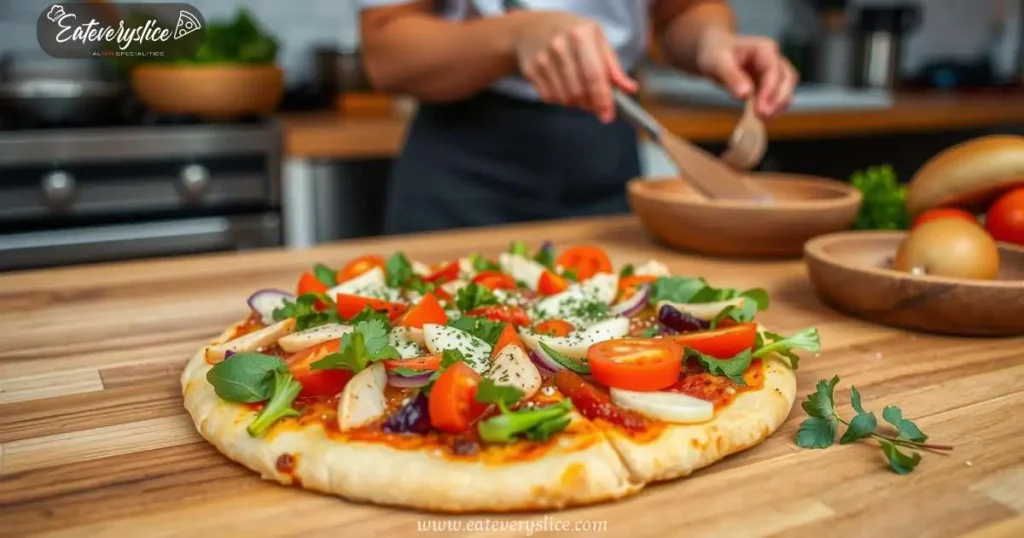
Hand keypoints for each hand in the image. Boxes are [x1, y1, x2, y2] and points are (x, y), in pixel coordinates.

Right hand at [511, 11, 637, 122]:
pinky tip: (563, 85)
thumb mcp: (597, 40)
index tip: (608, 114)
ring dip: (576, 103)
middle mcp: (560, 45)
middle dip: (591, 104)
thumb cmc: (572, 34)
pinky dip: (561, 99)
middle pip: (579, 91)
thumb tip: (629, 89)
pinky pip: (550, 98)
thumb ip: (613, 67)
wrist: (533, 28)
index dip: (602, 99)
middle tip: (596, 104)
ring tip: (579, 90)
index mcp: (581, 34)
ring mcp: (542, 59)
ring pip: (565, 98)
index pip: (594, 75)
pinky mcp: (531, 71)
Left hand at [695, 29, 797, 117]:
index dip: (770, 90)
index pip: (773, 69)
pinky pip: (777, 96)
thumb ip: (732, 77)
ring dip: (778, 105)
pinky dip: (773, 107)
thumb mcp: (718, 63)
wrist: (713, 51)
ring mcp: (773, 71)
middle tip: (763, 116)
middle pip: (787, 79)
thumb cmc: (716, 52)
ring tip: (763, 119)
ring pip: (786, 88)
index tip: (761, 108)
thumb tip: (745, 94)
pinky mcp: (769, 83)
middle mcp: (773, 58)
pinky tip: (762, 118)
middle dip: (778, 99)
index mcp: (763, 49)